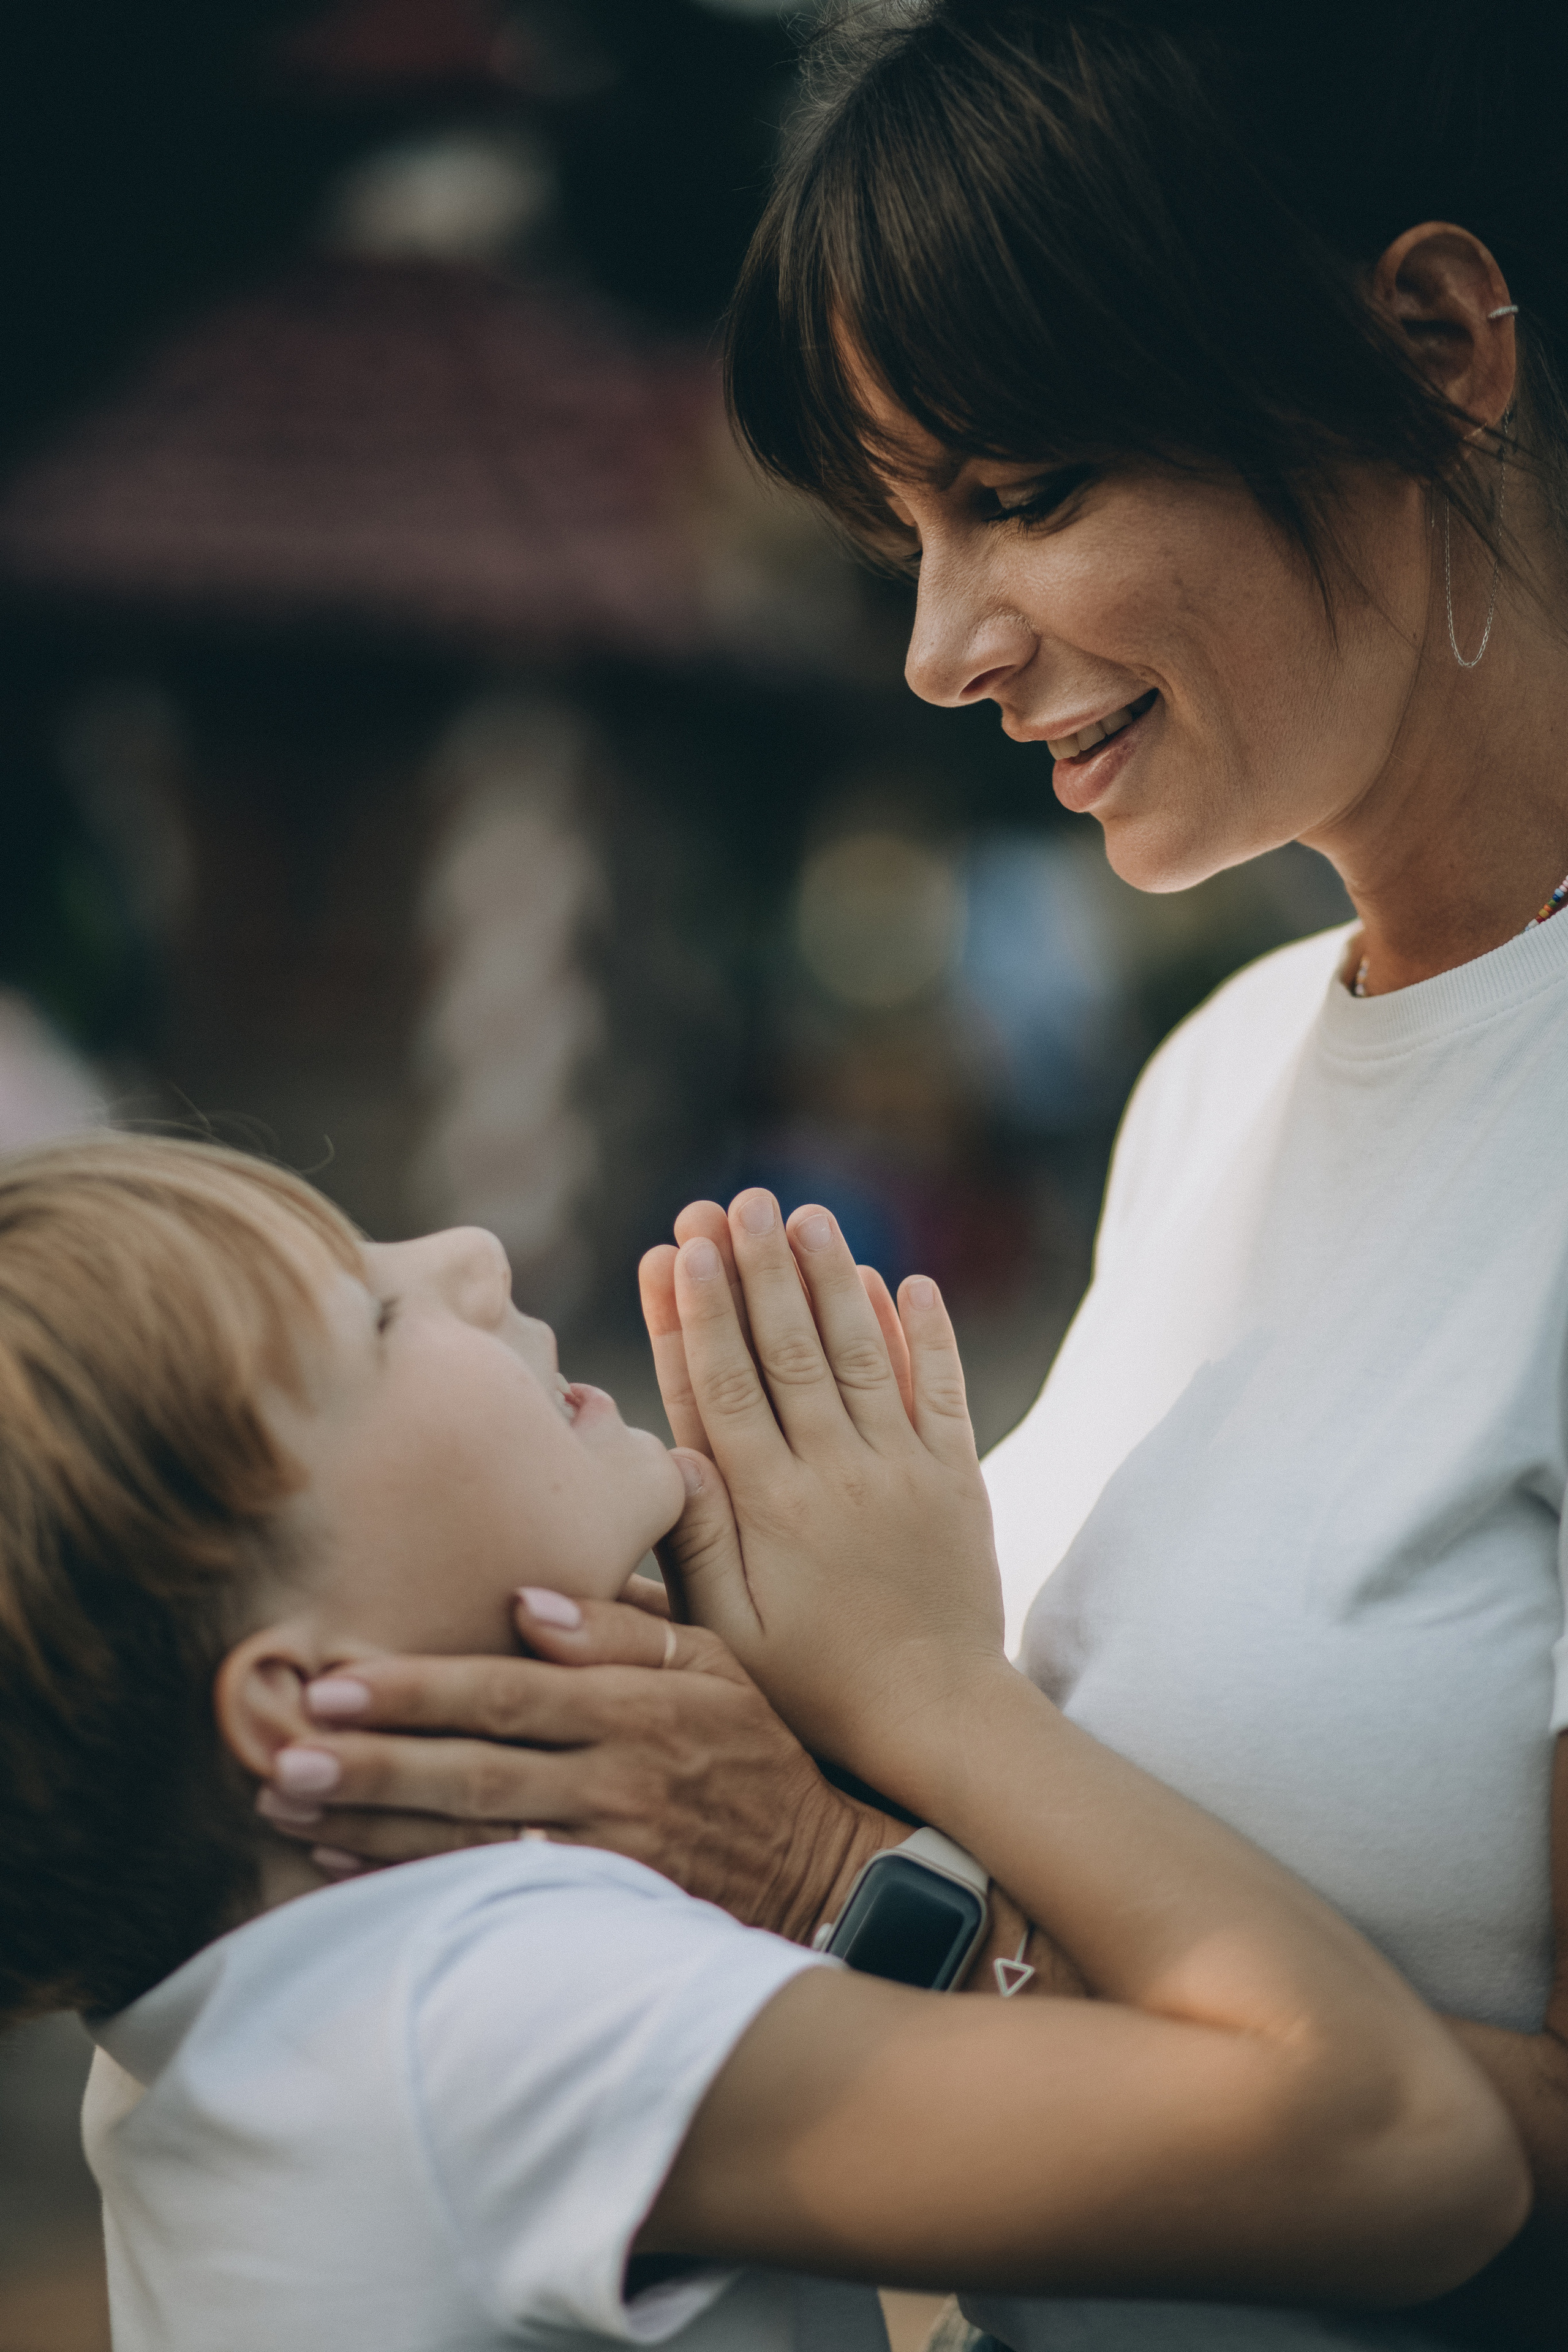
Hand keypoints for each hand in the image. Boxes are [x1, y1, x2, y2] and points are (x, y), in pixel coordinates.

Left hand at [255, 1586, 901, 1940]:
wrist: (825, 1869)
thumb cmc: (752, 1750)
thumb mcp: (713, 1663)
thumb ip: (624, 1626)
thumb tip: (528, 1598)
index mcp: (636, 1706)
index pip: (509, 1692)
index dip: (419, 1688)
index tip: (334, 1683)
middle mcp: (617, 1780)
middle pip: (476, 1769)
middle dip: (374, 1764)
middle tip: (285, 1757)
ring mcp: (611, 1854)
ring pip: (476, 1841)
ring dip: (377, 1831)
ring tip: (292, 1815)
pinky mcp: (608, 1911)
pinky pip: (505, 1899)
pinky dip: (426, 1889)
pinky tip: (356, 1876)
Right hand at [646, 1189, 1005, 1797]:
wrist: (937, 1717)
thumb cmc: (813, 1684)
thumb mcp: (729, 1633)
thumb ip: (696, 1541)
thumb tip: (668, 1452)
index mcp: (771, 1505)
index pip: (723, 1386)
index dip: (696, 1313)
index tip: (675, 1248)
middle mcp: (836, 1470)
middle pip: (788, 1350)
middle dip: (758, 1268)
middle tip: (737, 1200)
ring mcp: (902, 1467)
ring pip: (860, 1353)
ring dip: (831, 1279)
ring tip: (807, 1214)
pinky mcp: (955, 1477)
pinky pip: (941, 1390)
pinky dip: (927, 1332)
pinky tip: (908, 1280)